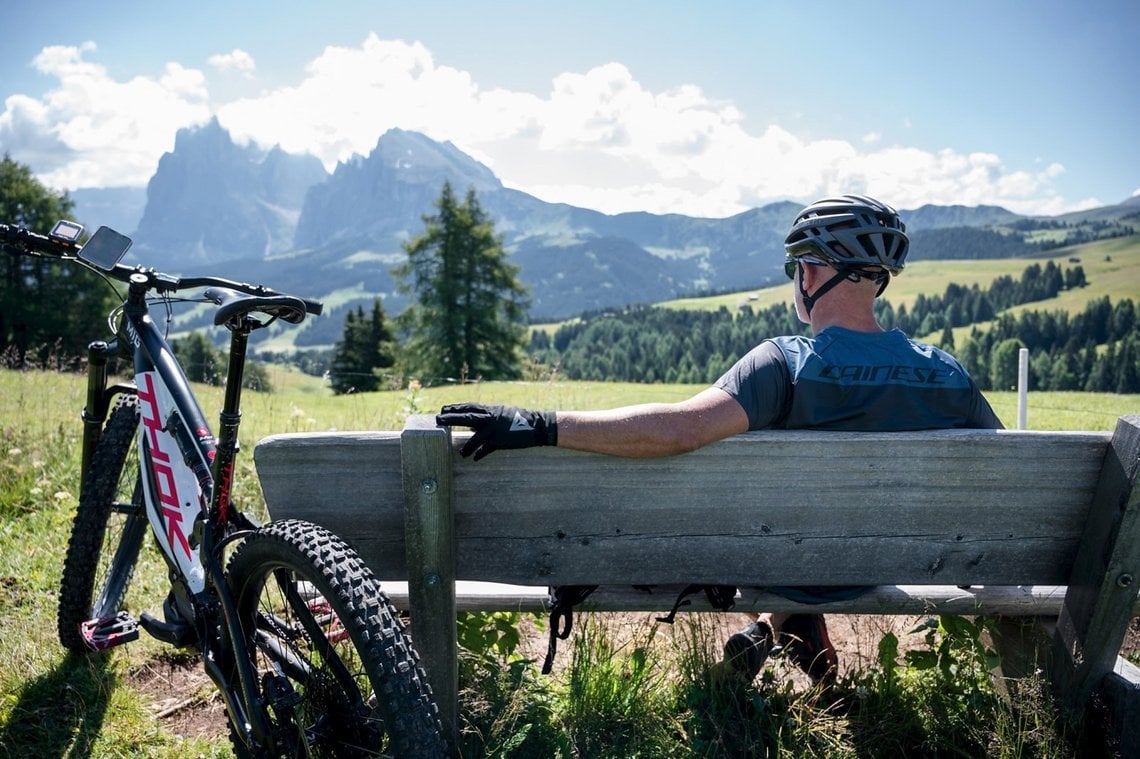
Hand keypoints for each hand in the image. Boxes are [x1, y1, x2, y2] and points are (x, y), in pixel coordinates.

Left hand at [436, 403, 557, 460]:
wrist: (539, 425)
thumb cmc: (520, 419)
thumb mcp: (502, 413)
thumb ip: (486, 418)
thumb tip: (472, 425)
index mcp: (491, 410)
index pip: (469, 407)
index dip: (455, 408)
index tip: (443, 409)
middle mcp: (491, 418)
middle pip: (467, 417)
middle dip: (451, 418)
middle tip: (438, 420)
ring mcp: (495, 430)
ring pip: (475, 438)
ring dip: (467, 446)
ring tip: (461, 453)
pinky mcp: (500, 441)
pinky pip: (486, 449)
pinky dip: (479, 454)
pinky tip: (474, 458)